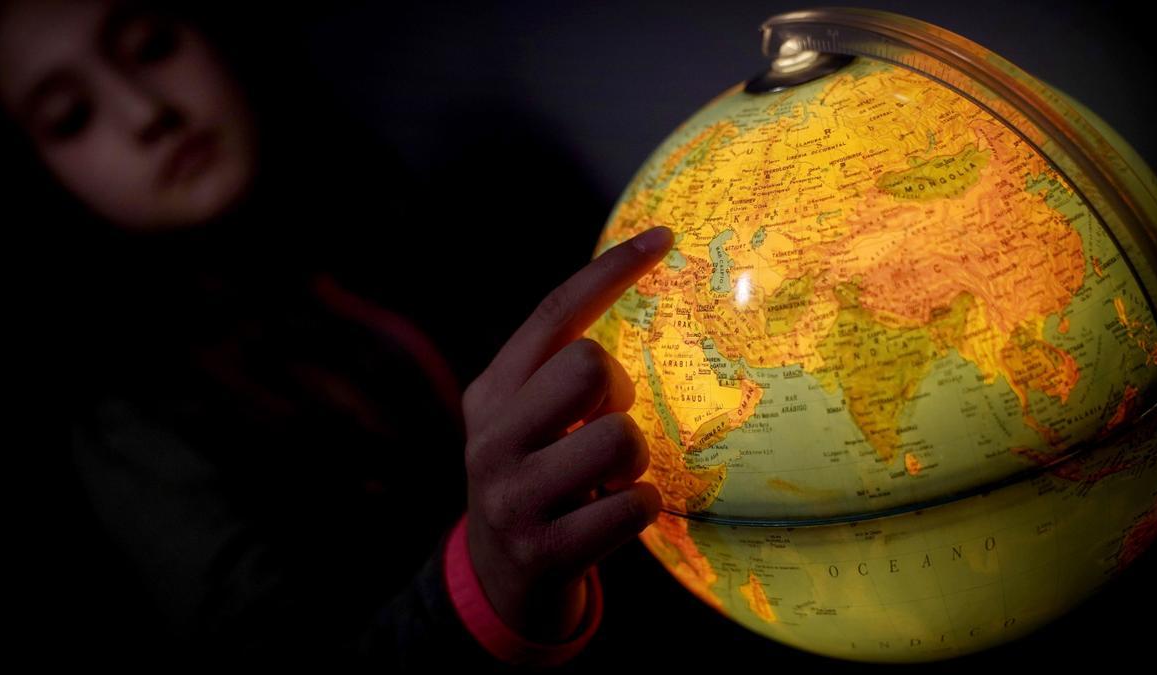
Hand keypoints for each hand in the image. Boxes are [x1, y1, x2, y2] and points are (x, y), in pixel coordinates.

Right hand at [461, 225, 673, 642]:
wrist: (497, 587)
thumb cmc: (536, 486)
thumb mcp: (524, 424)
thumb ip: (555, 378)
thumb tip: (633, 313)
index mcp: (491, 393)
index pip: (553, 313)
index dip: (610, 272)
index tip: (665, 238)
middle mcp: (491, 436)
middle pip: (589, 364)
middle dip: (619, 393)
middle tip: (605, 424)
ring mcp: (512, 496)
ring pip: (619, 437)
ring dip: (636, 459)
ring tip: (610, 479)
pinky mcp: (544, 550)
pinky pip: (634, 504)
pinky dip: (642, 507)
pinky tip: (614, 518)